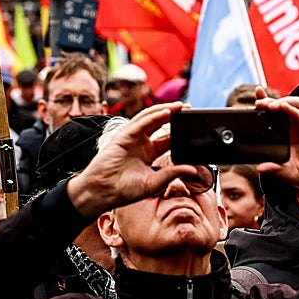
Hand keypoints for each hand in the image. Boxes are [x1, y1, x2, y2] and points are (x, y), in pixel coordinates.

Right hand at [66, 103, 196, 217]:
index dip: (180, 131)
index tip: (194, 127)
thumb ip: (173, 173)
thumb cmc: (125, 190)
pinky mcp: (122, 136)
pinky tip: (166, 113)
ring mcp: (131, 138)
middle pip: (160, 123)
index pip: (167, 138)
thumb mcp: (154, 183)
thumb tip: (193, 169)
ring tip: (181, 106)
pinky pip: (139, 123)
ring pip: (150, 118)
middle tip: (190, 109)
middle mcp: (140, 143)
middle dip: (174, 115)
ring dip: (165, 110)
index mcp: (148, 153)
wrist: (103, 192)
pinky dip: (153, 116)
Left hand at [254, 96, 298, 208]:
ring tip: (269, 106)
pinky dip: (294, 110)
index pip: (272, 116)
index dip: (263, 106)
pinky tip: (285, 108)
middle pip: (281, 106)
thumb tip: (259, 167)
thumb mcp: (292, 174)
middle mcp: (296, 127)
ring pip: (294, 104)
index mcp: (287, 135)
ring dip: (281, 102)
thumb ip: (276, 170)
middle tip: (257, 103)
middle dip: (268, 101)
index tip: (251, 102)